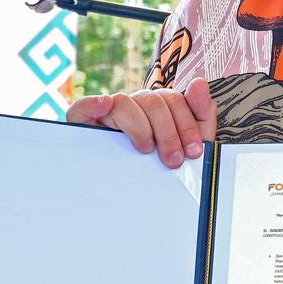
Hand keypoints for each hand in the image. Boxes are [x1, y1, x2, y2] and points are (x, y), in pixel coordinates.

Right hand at [66, 77, 215, 167]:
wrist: (134, 200)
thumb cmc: (161, 168)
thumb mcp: (187, 144)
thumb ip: (200, 114)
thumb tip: (199, 83)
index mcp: (156, 108)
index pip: (172, 100)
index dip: (186, 124)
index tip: (193, 151)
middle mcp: (133, 107)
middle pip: (152, 100)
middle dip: (168, 132)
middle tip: (173, 160)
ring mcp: (108, 115)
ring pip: (124, 102)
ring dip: (140, 126)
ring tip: (145, 149)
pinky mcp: (85, 125)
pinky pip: (82, 106)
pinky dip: (92, 103)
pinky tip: (104, 106)